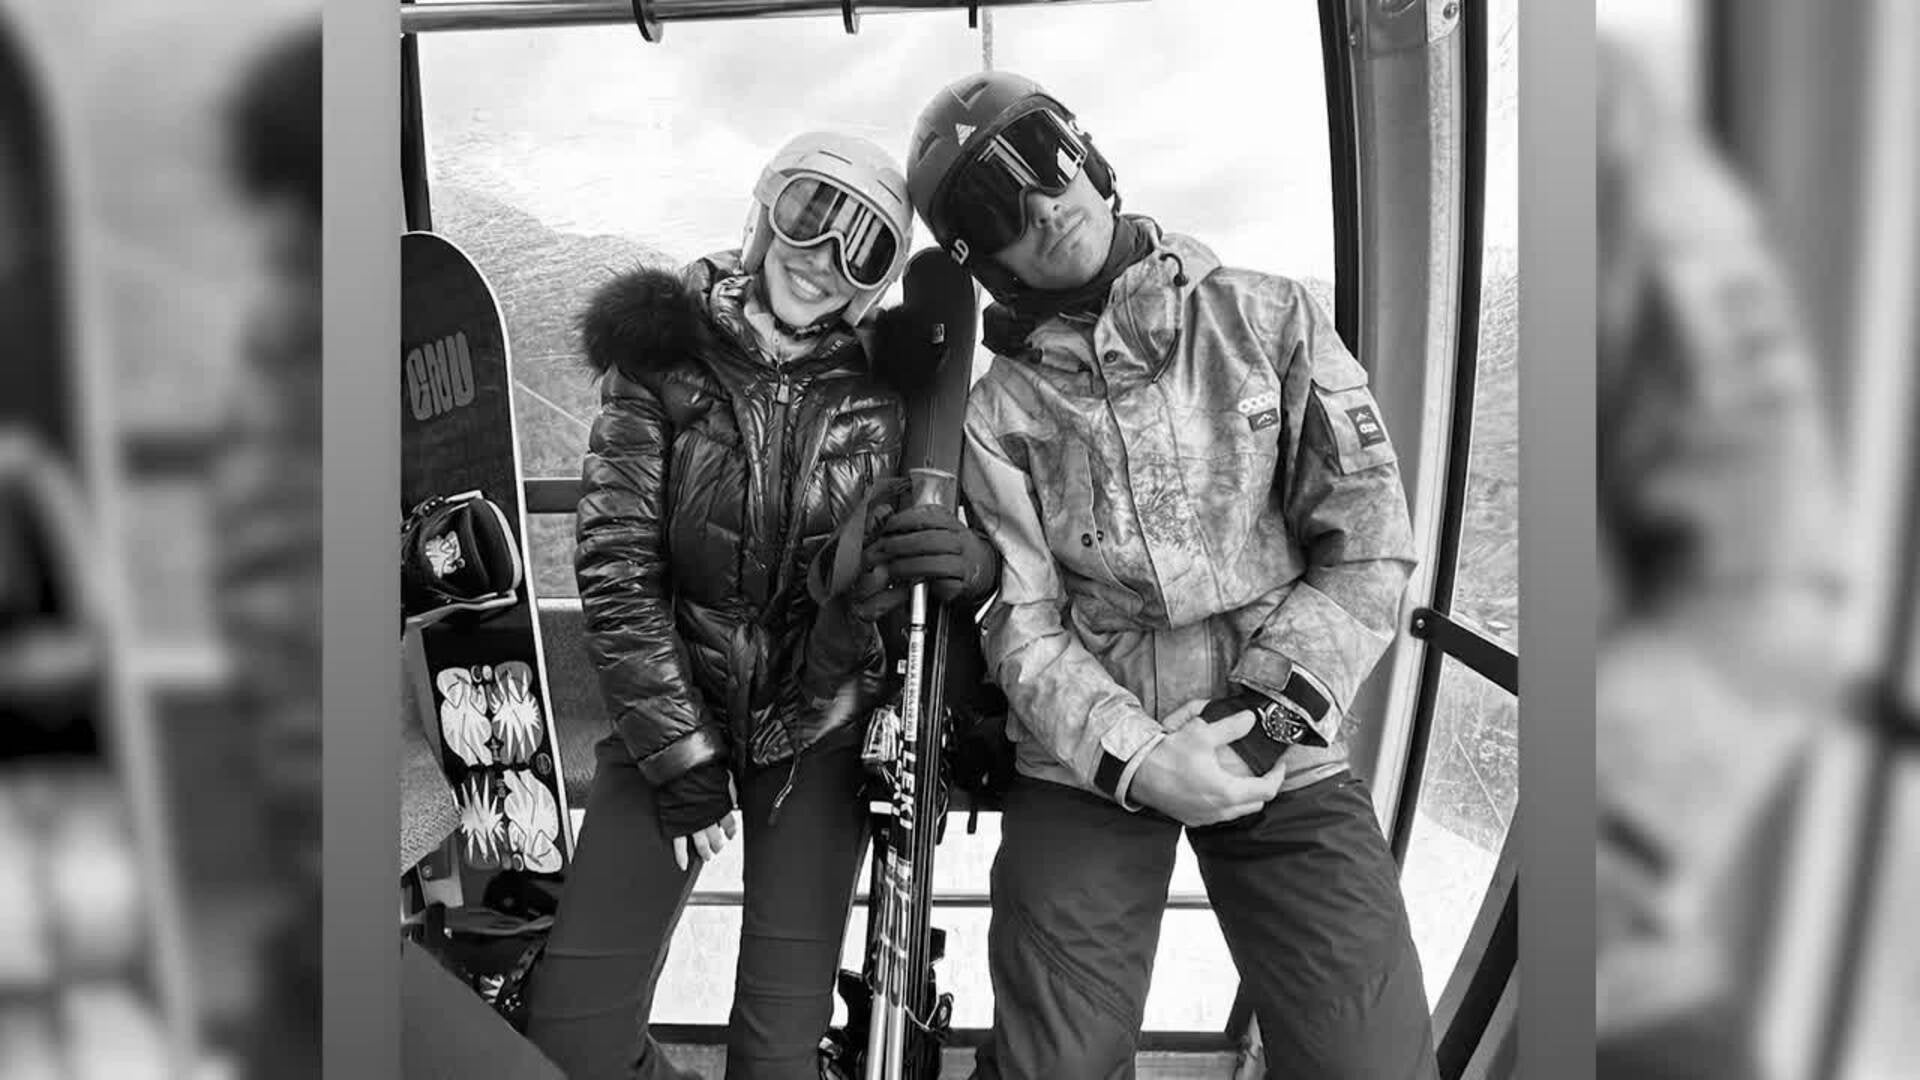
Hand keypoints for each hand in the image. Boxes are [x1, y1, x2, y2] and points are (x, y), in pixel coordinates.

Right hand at [657, 763, 736, 868]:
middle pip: (716, 836)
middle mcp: (708, 816)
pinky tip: (684, 864)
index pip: (728, 822)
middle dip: (718, 844)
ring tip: (707, 856)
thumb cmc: (704, 768)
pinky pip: (679, 843)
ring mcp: (693, 822)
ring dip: (705, 851)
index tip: (730, 834)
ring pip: (701, 843)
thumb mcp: (724, 776)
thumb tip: (736, 797)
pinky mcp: (677, 824)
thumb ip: (729, 788)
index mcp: (720, 805)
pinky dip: (681, 855)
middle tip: (718, 848)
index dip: (730, 830)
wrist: (683, 768)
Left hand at [851, 504, 996, 618]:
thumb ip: (910, 524)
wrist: (981, 567)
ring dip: (909, 566)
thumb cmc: (950, 548)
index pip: (926, 517)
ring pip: (935, 564)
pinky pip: (943, 584)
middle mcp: (959, 541)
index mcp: (950, 523)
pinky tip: (913, 583)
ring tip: (893, 568)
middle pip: (929, 540)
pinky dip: (926, 584)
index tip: (888, 528)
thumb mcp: (935, 529)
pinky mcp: (962, 584)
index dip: (903, 521)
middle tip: (883, 550)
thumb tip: (881, 517)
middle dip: (901, 545)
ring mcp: (963, 563)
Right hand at [1132, 708, 1285, 825]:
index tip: (1279, 764)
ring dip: (1244, 796)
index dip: (1278, 776)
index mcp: (1227, 791)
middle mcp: (1219, 810)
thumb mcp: (1201, 734)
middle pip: (1255, 804)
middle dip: (1263, 787)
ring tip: (1241, 778)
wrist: (1136, 773)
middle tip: (1263, 770)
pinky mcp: (1192, 819)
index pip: (1266, 790)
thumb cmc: (1167, 756)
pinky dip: (1226, 803)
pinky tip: (1217, 787)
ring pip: (1238, 812)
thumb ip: (1230, 727)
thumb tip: (1250, 719)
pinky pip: (1219, 815)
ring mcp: (1205, 818)